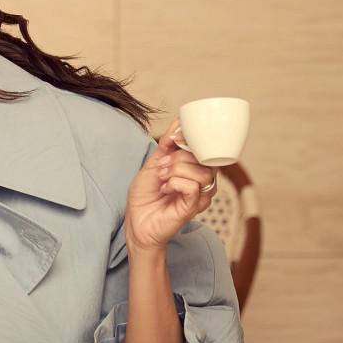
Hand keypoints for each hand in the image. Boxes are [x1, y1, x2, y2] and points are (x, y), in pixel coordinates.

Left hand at [124, 124, 217, 255]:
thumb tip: (179, 122)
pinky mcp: (194, 207)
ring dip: (174, 171)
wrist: (136, 220)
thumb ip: (168, 143)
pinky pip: (192, 186)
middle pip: (203, 157)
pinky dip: (175, 183)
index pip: (205, 147)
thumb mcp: (154, 162)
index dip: (191, 138)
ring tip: (162, 179)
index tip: (174, 138)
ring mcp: (200, 194)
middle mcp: (202, 180)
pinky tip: (165, 189)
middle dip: (177, 157)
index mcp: (195, 167)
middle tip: (161, 167)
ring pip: (200, 171)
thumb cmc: (145, 194)